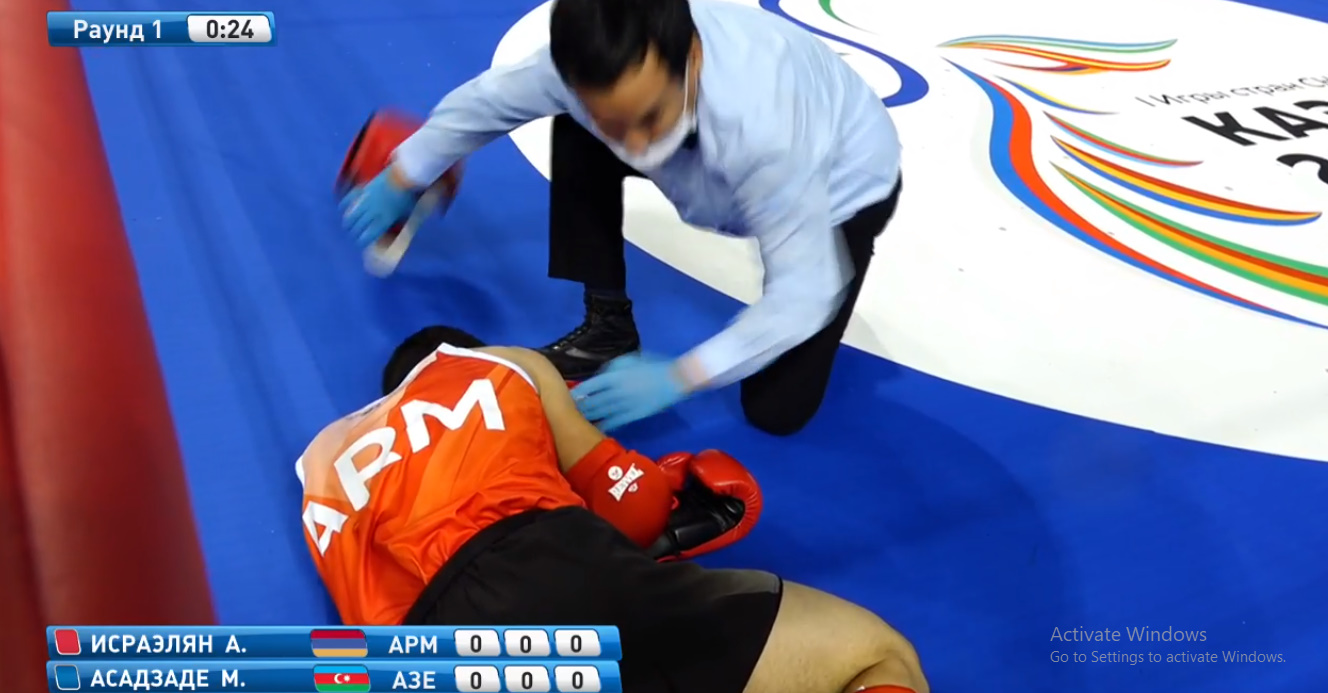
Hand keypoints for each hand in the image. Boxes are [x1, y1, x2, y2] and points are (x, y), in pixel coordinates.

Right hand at [340, 168, 417, 247]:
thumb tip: (391, 230)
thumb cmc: (409, 195)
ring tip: (346, 225)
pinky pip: (350, 199)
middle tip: (353, 235)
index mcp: (384, 220)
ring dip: (348, 222)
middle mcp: (373, 212)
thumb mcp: (406, 213)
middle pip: (359, 226)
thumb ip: (397, 222)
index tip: (360, 243)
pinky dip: (345, 204)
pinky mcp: (363, 189)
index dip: (362, 240)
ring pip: (352, 215)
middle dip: (354, 233)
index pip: (369, 235)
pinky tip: (342, 208)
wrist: (404, 175)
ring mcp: (366, 200)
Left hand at [572, 353, 689, 430]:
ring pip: (602, 413)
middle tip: (567, 412)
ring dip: (589, 417)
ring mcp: (624, 405)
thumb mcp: (628, 359)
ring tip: (576, 421)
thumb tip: (600, 376)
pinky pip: (615, 422)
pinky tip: (596, 429)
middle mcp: (616, 391)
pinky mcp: (633, 415)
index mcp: (614, 376)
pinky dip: (605, 426)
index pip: (590, 386)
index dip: (578, 392)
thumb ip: (611, 368)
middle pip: (593, 402)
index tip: (568, 396)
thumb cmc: (652, 365)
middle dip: (580, 407)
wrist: (674, 380)